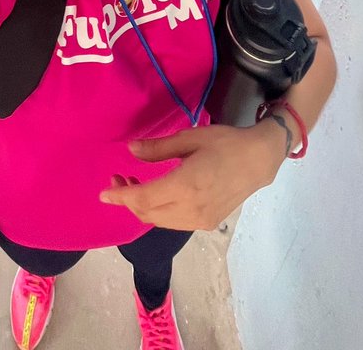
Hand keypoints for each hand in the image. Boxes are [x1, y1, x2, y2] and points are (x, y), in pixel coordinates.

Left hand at [99, 122, 285, 231]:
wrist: (258, 161)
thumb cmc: (224, 143)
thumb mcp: (190, 138)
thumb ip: (158, 148)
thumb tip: (130, 150)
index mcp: (185, 186)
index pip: (143, 199)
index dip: (121, 197)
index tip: (103, 193)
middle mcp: (191, 209)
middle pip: (148, 214)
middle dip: (127, 200)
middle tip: (118, 180)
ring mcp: (200, 220)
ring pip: (159, 221)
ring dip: (142, 207)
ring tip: (134, 185)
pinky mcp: (207, 224)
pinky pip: (173, 223)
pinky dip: (158, 212)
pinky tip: (155, 195)